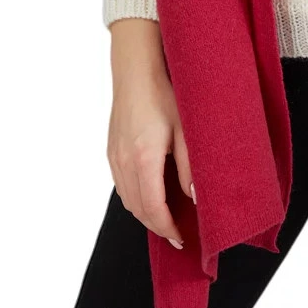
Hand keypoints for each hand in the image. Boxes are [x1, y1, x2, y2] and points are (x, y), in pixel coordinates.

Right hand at [107, 21, 194, 249]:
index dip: (168, 228)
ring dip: (145, 213)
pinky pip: (121, 184)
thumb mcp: (187, 129)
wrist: (137, 67)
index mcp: (144, 157)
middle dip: (157, 226)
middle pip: (138, 208)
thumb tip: (197, 198)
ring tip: (167, 219)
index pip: (154, 207)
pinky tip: (150, 194)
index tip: (182, 239)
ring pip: (127, 199)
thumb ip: (191, 166)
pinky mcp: (111, 148)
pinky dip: (135, 197)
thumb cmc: (166, 92)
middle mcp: (124, 160)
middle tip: (178, 234)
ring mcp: (114, 155)